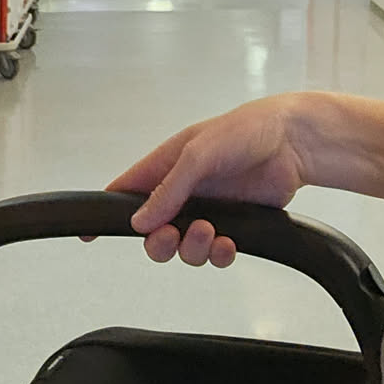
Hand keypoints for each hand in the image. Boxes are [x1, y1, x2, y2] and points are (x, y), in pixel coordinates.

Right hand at [107, 95, 311, 264]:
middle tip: (172, 236)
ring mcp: (208, 209)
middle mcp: (183, 191)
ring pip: (184, 247)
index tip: (88, 232)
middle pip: (152, 232)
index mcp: (165, 166)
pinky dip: (219, 254)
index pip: (124, 193)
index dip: (106, 213)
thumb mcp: (198, 154)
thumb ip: (168, 189)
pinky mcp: (233, 224)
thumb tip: (139, 221)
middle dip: (159, 242)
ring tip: (210, 231)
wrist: (295, 142)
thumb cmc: (246, 130)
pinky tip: (229, 243)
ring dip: (193, 247)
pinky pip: (216, 252)